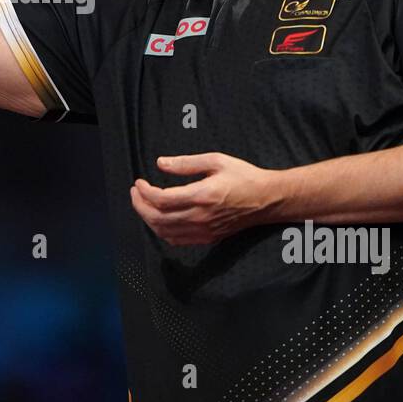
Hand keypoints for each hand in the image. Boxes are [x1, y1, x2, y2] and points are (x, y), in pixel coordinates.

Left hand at [130, 152, 285, 246]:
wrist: (267, 199)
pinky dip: (162, 231)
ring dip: (148, 219)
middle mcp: (200, 216)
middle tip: (136, 192)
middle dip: (139, 205)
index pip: (161, 199)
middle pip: (157, 218)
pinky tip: (159, 219)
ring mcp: (204, 230)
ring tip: (143, 204)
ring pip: (164, 232)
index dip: (144, 191)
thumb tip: (160, 163)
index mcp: (202, 195)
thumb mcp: (216, 160)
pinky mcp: (208, 238)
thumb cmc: (243, 176)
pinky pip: (177, 240)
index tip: (139, 182)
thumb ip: (186, 163)